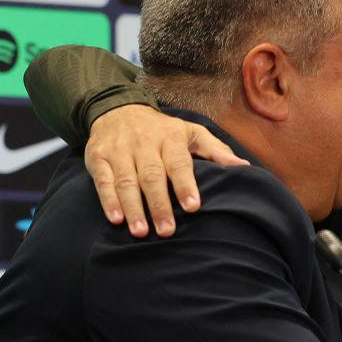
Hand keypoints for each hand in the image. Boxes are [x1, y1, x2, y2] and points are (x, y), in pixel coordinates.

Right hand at [84, 104, 247, 237]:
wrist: (117, 109)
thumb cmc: (162, 130)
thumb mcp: (191, 132)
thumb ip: (216, 150)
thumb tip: (243, 167)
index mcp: (170, 137)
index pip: (179, 162)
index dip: (185, 184)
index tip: (192, 206)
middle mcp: (144, 143)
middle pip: (152, 176)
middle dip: (159, 204)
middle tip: (167, 231)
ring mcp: (119, 150)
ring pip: (127, 181)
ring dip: (133, 208)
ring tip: (141, 232)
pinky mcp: (98, 158)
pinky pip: (103, 181)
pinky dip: (109, 201)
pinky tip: (116, 219)